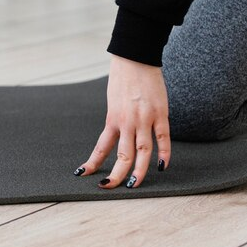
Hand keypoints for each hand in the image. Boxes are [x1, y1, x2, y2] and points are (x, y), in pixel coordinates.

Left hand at [75, 54, 170, 188]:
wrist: (136, 58)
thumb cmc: (122, 78)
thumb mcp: (113, 101)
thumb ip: (117, 119)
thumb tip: (118, 134)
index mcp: (112, 119)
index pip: (101, 147)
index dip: (92, 163)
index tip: (82, 174)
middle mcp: (127, 122)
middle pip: (122, 155)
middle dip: (115, 174)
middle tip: (109, 187)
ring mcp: (145, 119)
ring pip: (143, 152)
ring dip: (138, 171)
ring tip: (133, 185)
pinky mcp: (161, 114)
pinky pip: (164, 139)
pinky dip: (164, 154)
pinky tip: (161, 167)